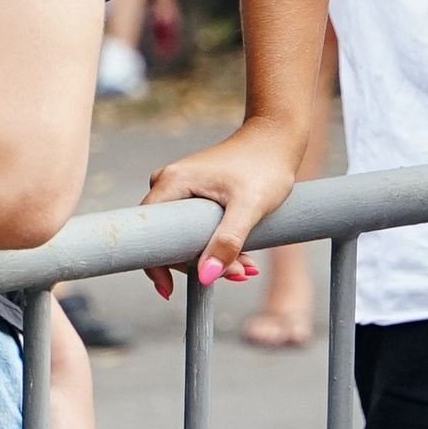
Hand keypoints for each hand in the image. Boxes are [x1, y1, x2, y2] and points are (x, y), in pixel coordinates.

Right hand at [140, 115, 300, 294]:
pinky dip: (217, 242)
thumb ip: (227, 241)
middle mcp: (168, 183)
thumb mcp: (249, 207)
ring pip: (185, 235)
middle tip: (238, 275)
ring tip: (247, 267)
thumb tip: (205, 277)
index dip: (159, 266)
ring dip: (212, 256)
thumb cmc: (265, 166)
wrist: (277, 137)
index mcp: (172, 183)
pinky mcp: (194, 191)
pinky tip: (243, 257)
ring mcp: (180, 187)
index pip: (150, 234)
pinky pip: (195, 226)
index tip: (173, 291)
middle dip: (200, 263)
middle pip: (168, 238)